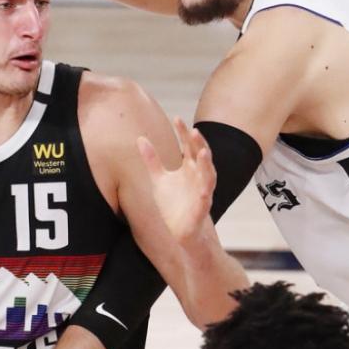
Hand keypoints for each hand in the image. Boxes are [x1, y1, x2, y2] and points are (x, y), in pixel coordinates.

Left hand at [137, 117, 215, 243]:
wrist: (178, 230)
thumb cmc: (172, 204)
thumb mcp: (158, 179)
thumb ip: (151, 159)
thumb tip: (140, 138)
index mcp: (189, 168)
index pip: (189, 145)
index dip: (184, 132)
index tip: (177, 118)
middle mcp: (198, 177)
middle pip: (201, 156)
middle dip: (198, 144)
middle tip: (193, 130)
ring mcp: (202, 192)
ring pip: (208, 175)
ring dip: (206, 164)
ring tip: (202, 153)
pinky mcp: (201, 209)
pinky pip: (205, 200)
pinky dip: (204, 194)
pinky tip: (202, 190)